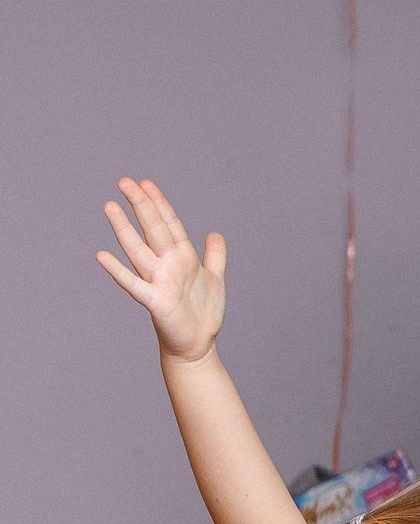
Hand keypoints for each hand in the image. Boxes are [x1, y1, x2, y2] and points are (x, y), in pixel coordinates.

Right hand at [97, 178, 226, 362]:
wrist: (199, 342)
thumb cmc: (202, 311)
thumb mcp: (214, 278)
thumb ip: (214, 256)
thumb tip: (215, 234)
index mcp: (182, 257)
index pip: (169, 224)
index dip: (159, 203)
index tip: (145, 183)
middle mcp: (167, 264)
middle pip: (152, 229)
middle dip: (141, 205)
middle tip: (124, 181)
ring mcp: (158, 281)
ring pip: (138, 250)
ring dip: (124, 229)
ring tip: (109, 206)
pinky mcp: (155, 301)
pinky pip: (133, 284)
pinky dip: (118, 271)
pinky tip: (101, 255)